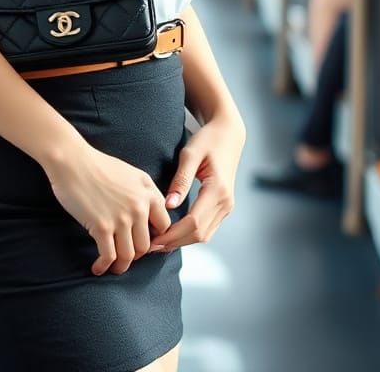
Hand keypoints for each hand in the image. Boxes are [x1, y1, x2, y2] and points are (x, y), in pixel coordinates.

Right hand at [44, 143, 171, 276]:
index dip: (155, 238)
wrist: (73, 161)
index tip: (145, 244)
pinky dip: (104, 266)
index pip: (164, 225)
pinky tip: (98, 267)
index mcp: (148, 192)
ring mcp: (121, 218)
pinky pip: (109, 256)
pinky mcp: (102, 227)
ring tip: (114, 268)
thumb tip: (148, 213)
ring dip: (122, 266)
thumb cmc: (97, 165)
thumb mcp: (131, 173)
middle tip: (126, 256)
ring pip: (129, 254)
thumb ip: (144, 192)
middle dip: (137, 255)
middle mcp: (139, 206)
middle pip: (146, 245)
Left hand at [146, 115, 244, 254]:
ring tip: (158, 241)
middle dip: (174, 242)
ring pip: (204, 235)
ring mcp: (227, 206)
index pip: (193, 222)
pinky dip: (190, 234)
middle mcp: (226, 202)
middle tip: (150, 245)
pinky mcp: (224, 207)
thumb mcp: (190, 154)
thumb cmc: (207, 140)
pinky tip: (173, 233)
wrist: (229, 134)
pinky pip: (207, 228)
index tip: (152, 239)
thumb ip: (180, 180)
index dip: (172, 235)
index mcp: (218, 190)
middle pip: (199, 234)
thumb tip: (169, 205)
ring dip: (182, 241)